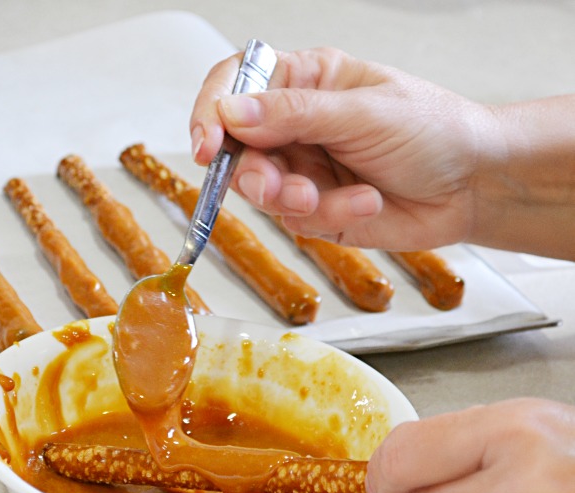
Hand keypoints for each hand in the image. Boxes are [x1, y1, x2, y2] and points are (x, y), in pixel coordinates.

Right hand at [190, 47, 492, 249]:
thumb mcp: (363, 112)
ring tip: (320, 198)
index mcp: (305, 83)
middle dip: (254, 175)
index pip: (236, 89)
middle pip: (239, 150)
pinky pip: (299, 221)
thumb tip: (232, 113)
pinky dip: (329, 216)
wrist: (472, 184)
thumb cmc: (433, 129)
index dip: (211, 115)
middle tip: (275, 188)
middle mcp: (297, 128)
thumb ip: (295, 115)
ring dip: (291, 200)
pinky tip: (364, 203)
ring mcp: (305, 171)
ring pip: (263, 193)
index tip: (208, 146)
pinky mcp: (318, 212)